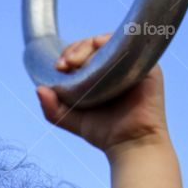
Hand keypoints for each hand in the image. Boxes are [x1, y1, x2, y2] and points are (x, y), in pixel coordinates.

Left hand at [36, 33, 169, 155]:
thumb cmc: (105, 133)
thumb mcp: (72, 119)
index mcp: (105, 72)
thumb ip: (53, 108)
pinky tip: (96, 55)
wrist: (131, 145)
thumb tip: (39, 89)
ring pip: (108, 42)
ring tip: (73, 62)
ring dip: (87, 47)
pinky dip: (109, 46)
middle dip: (75, 49)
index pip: (86, 52)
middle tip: (64, 64)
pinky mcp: (148, 66)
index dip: (70, 54)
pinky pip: (128, 45)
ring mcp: (135, 63)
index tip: (58, 67)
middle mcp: (121, 65)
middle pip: (95, 44)